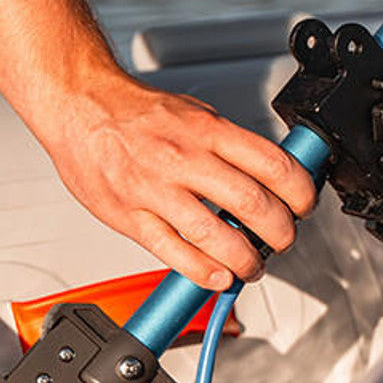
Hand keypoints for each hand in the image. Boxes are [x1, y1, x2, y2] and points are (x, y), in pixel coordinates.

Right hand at [46, 70, 316, 289]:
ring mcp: (156, 190)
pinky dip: (202, 271)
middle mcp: (184, 158)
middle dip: (280, 232)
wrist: (78, 105)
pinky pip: (173, 251)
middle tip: (283, 240)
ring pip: (216, 235)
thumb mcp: (194, 113)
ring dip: (247, 260)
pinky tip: (218, 276)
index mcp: (207, 130)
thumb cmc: (135, 113)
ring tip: (253, 265)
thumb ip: (228, 145)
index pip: (272, 164)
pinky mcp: (130, 216)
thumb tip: (268, 172)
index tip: (304, 206)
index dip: (300, 192)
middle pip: (252, 204)